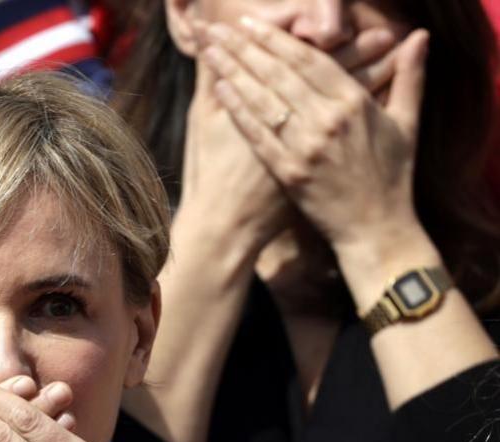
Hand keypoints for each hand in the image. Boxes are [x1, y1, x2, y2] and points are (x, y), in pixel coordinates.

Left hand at [201, 17, 428, 253]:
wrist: (376, 230)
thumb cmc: (392, 177)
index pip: (309, 60)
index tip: (252, 22)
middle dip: (247, 47)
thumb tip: (418, 36)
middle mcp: (327, 121)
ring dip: (235, 71)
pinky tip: (220, 88)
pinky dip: (238, 109)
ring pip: (264, 99)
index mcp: (354, 104)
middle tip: (221, 28)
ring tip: (212, 50)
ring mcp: (305, 148)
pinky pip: (258, 134)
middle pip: (279, 74)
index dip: (277, 38)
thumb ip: (410, 77)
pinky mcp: (288, 172)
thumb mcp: (407, 123)